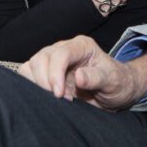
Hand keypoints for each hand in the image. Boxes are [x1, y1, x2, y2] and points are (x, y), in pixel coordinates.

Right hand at [19, 36, 146, 109]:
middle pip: (41, 58)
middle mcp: (65, 49)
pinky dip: (33, 86)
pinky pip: (29, 74)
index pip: (60, 54)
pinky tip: (49, 97)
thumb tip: (78, 77)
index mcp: (82, 46)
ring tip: (58, 98)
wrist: (116, 91)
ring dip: (38, 84)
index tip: (59, 94)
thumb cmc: (117, 83)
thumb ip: (96, 78)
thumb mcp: (113, 81)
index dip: (55, 73)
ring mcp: (54, 59)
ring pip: (32, 65)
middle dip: (45, 81)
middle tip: (60, 99)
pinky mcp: (47, 72)